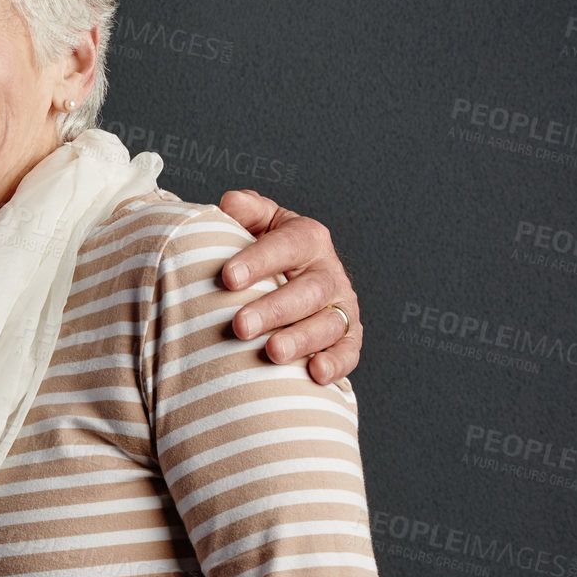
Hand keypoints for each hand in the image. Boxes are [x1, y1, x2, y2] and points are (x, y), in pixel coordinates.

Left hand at [215, 189, 360, 384]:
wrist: (285, 278)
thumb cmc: (262, 249)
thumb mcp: (256, 222)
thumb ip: (246, 210)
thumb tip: (231, 203)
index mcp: (307, 237)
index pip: (286, 246)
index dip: (259, 261)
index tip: (228, 278)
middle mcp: (329, 272)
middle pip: (307, 291)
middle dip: (274, 309)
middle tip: (240, 325)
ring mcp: (342, 306)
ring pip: (328, 324)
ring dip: (301, 340)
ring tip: (272, 352)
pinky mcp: (348, 337)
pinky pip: (349, 352)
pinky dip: (336, 364)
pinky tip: (315, 374)